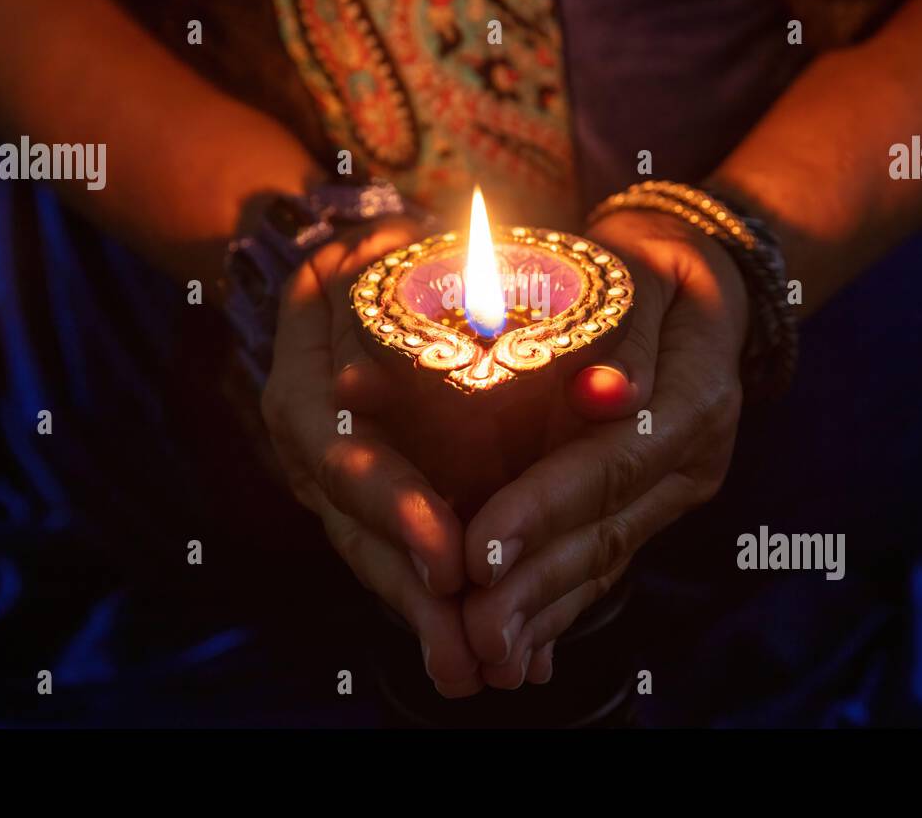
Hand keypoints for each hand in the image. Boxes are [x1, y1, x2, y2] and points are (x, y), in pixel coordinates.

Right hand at [261, 218, 483, 696]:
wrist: (381, 261)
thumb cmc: (415, 249)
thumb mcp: (437, 254)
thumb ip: (503, 311)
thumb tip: (615, 394)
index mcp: (306, 372)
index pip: (335, 450)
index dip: (387, 504)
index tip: (445, 554)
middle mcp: (311, 436)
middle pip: (350, 526)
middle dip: (408, 594)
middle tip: (462, 658)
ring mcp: (336, 474)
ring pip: (374, 555)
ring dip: (426, 617)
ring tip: (478, 673)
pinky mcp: (375, 497)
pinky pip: (402, 553)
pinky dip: (446, 600)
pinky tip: (491, 646)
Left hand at [459, 208, 750, 687]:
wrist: (696, 284)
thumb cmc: (648, 266)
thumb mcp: (638, 267)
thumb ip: (619, 329)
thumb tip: (604, 397)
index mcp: (695, 395)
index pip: (614, 461)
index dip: (547, 509)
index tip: (482, 551)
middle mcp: (692, 456)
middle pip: (608, 530)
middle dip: (535, 585)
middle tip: (472, 632)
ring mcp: (674, 489)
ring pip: (604, 558)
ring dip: (542, 610)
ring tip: (485, 651)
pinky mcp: (650, 505)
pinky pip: (604, 561)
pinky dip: (560, 605)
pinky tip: (523, 645)